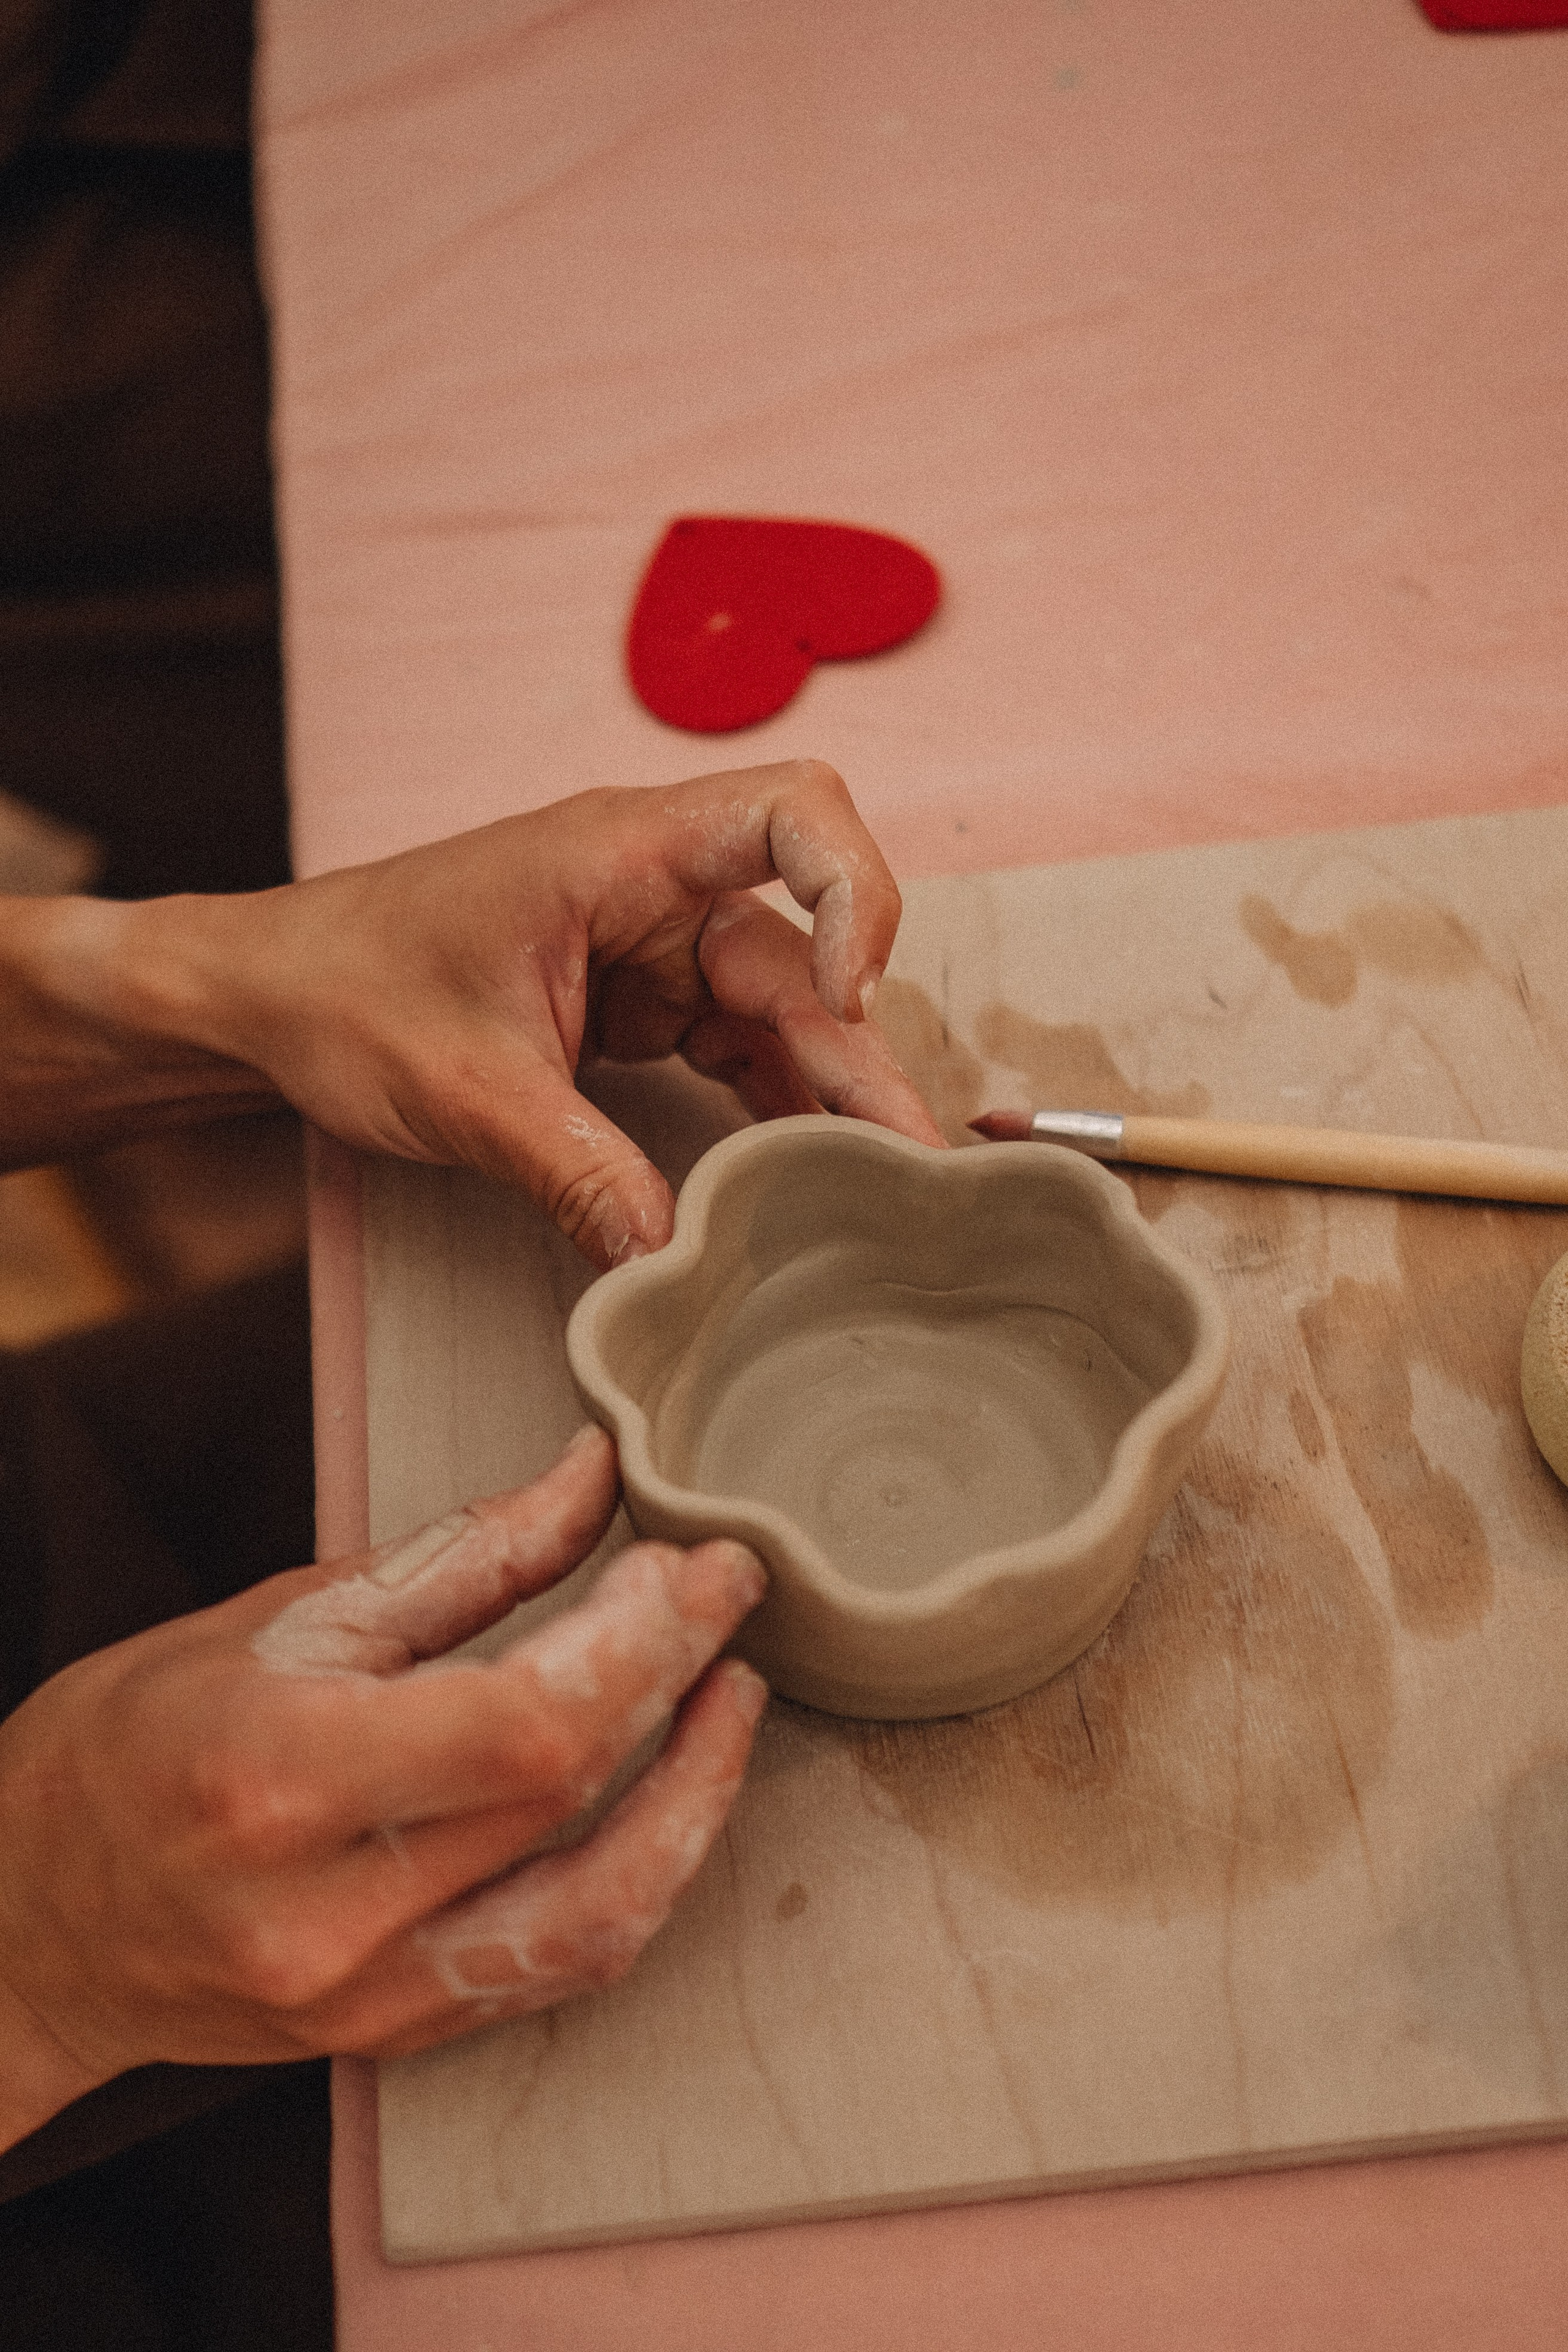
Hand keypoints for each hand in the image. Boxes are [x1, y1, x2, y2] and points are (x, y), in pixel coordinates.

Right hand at [0, 1427, 766, 2149]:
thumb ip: (459, 1557)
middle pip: (570, 1798)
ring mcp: (363, 1996)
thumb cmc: (129, 1743)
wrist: (23, 1921)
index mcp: (280, 1775)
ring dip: (695, 1800)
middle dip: (678, 1676)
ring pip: (598, 1914)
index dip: (639, 1637)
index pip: (524, 1724)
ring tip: (729, 1698)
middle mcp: (327, 1910)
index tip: (690, 1562)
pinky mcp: (392, 2035)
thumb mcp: (279, 1616)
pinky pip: (556, 1968)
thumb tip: (590, 1478)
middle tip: (724, 1592)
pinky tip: (669, 1798)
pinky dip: (638, 1877)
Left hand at [201, 757, 943, 1264]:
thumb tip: (665, 1261)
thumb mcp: (463, 1090)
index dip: (856, 888)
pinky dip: (773, 1113)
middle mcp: (656, 886)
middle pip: (806, 947)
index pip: (794, 810)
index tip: (851, 993)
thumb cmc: (348, 991)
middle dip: (858, 1054)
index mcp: (619, 852)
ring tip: (877, 1190)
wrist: (271, 997)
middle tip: (905, 1163)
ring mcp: (656, 947)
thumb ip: (573, 1171)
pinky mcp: (645, 1005)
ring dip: (829, 1095)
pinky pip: (738, 1051)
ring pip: (785, 1010)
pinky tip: (804, 1180)